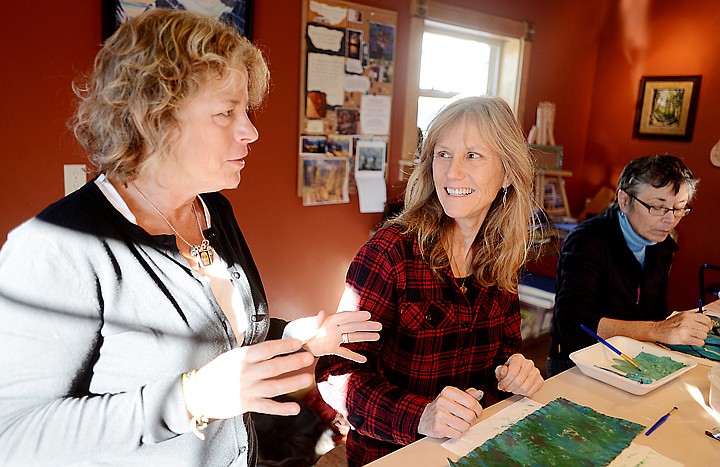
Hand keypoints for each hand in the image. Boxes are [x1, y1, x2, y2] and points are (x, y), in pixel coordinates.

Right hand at [184, 339, 314, 419]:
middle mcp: (246, 373)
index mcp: (242, 357)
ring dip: (293, 383)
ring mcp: (246, 390)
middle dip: (294, 362)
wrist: (197, 394)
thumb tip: (273, 349)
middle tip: (309, 358)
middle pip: (275, 367)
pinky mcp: (246, 405)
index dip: (284, 345)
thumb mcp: (231, 356)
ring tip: (308, 378)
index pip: (267, 349)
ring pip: (274, 386)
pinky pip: (267, 407)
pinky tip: (296, 408)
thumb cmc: (216, 372)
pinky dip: (282, 408)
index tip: (299, 343)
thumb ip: (250, 354)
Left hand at [302, 310, 381, 362]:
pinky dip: (354, 356)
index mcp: (329, 320)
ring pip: (352, 337)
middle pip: (353, 326)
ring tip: (377, 337)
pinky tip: (364, 359)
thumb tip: (322, 313)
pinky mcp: (331, 348)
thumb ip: (315, 321)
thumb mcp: (306, 326)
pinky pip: (344, 352)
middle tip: (379, 326)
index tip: (369, 315)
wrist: (293, 341)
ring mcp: (334, 338)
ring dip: (364, 337)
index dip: (357, 316)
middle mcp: (334, 328)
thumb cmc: (299, 331)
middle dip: (366, 326)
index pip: (345, 317)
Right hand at [417, 386, 483, 438]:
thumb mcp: (454, 397)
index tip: (477, 413)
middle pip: (470, 416)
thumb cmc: (443, 407)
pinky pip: (457, 434)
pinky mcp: (438, 427)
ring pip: (465, 426)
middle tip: (467, 420)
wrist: (424, 418)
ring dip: (464, 427)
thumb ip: (468, 395)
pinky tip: (451, 428)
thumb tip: (479, 393)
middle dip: (472, 420)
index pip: (472, 402)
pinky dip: (457, 433)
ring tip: (458, 424)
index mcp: (449, 391)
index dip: (478, 410)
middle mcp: (443, 401)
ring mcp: (439, 414)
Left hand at [495, 354, 542, 395]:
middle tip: (506, 388)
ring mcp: (536, 372)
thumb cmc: (509, 370)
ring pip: (525, 388)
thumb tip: (503, 372)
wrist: (517, 371)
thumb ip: (500, 370)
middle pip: (518, 381)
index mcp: (518, 358)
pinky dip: (524, 393)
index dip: (505, 382)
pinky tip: (520, 390)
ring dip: (516, 391)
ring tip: (513, 389)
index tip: (501, 385)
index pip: (512, 373)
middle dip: (509, 387)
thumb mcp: (500, 369)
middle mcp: (528, 363)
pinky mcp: (540, 380)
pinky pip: (532, 391)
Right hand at [654, 311, 711, 345]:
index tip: (707, 327)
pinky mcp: (685, 339)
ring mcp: (686, 330)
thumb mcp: (681, 316)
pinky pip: (700, 343)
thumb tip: (706, 322)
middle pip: (706, 328)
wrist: (658, 330)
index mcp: (687, 315)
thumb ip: (693, 318)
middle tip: (697, 333)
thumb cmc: (670, 324)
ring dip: (700, 338)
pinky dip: (698, 343)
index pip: (706, 319)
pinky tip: (693, 341)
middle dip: (703, 332)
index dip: (708, 324)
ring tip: (694, 337)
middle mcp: (687, 321)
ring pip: (704, 336)